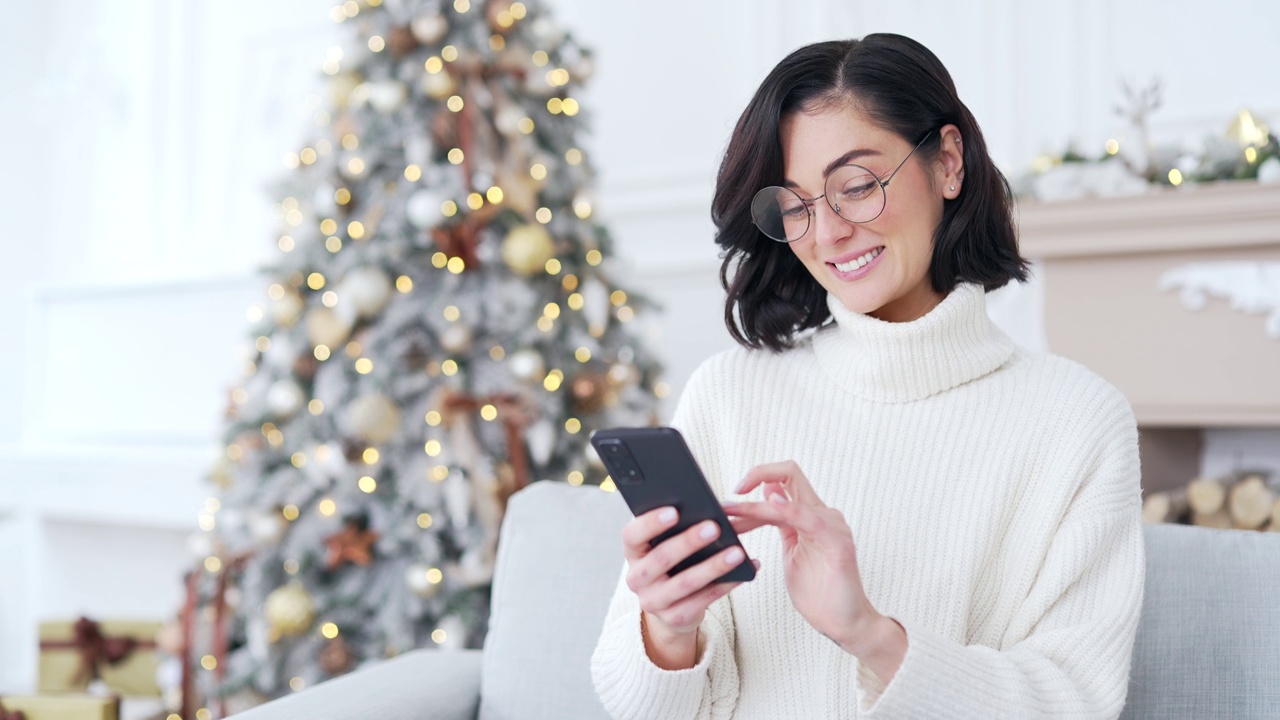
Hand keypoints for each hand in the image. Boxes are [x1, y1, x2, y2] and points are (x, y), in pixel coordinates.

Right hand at [620, 506, 755, 668]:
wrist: (670, 606)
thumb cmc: (673, 562)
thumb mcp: (665, 545)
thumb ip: (678, 528)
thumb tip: (709, 510)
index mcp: (633, 552)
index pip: (632, 535)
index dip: (651, 523)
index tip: (674, 511)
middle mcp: (636, 578)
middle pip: (661, 558)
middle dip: (689, 542)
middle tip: (714, 527)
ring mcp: (653, 601)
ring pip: (685, 583)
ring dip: (713, 566)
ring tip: (737, 552)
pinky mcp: (674, 618)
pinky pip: (702, 601)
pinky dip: (724, 586)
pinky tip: (742, 574)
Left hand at [726, 461, 904, 676]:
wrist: (842, 623)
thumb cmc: (817, 592)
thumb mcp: (789, 550)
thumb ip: (778, 523)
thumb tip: (761, 496)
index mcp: (811, 515)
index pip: (783, 480)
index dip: (755, 480)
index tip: (730, 497)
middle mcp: (823, 514)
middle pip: (790, 473)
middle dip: (756, 475)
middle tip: (726, 499)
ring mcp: (832, 527)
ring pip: (789, 498)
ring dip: (756, 506)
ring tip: (733, 515)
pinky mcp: (837, 544)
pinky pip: (809, 519)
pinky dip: (787, 509)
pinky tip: (770, 507)